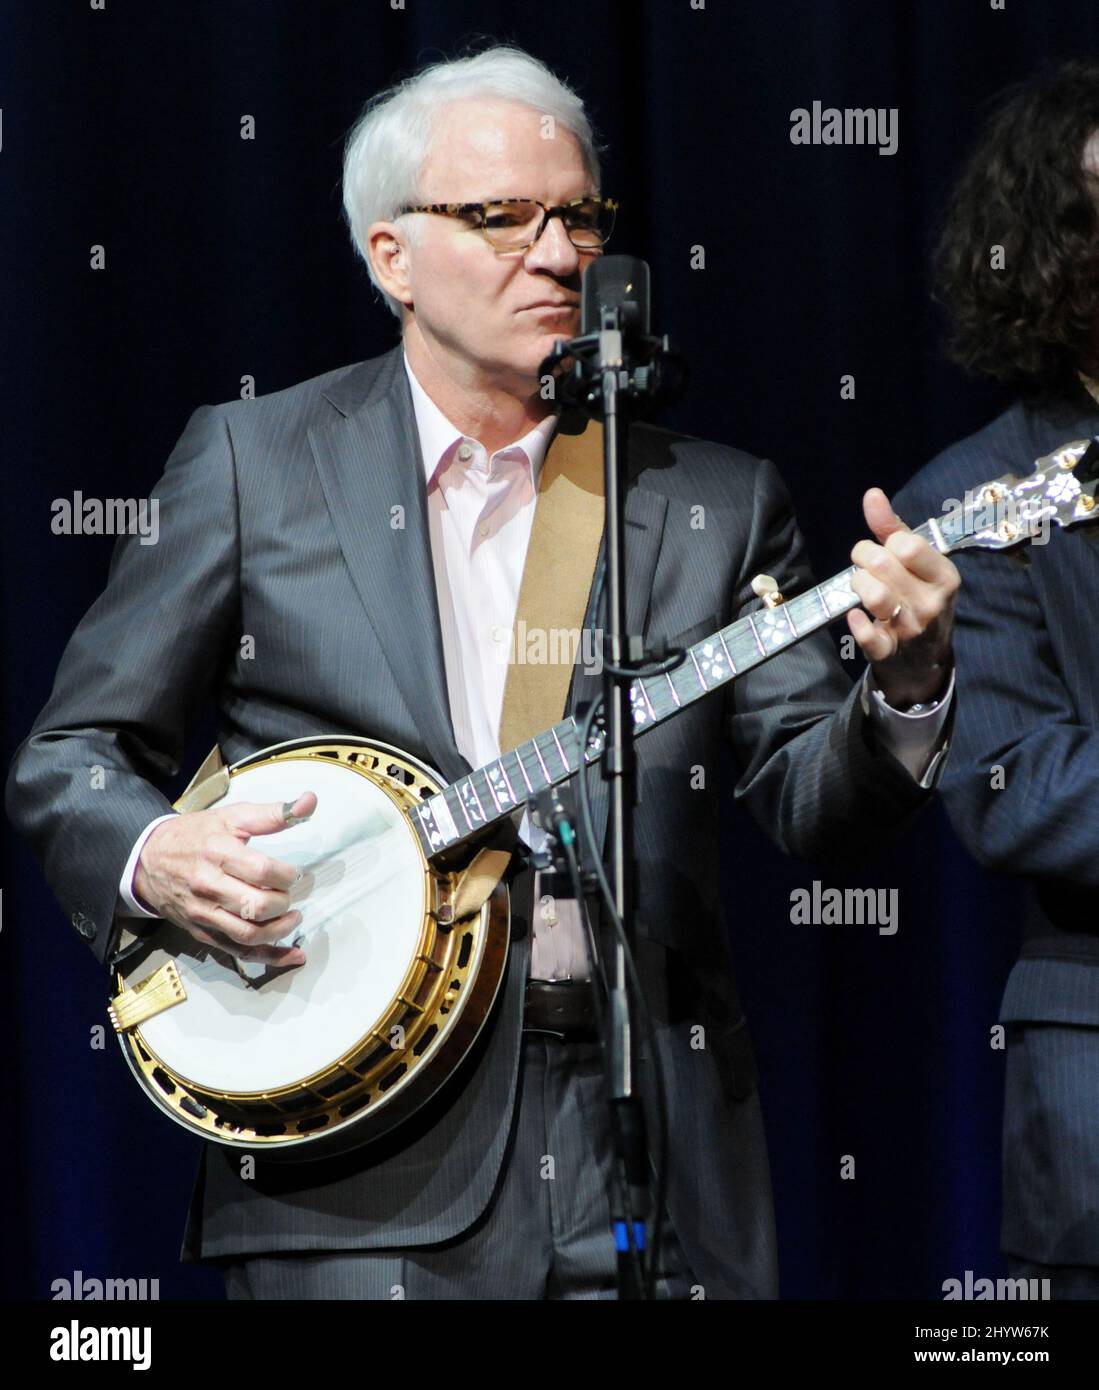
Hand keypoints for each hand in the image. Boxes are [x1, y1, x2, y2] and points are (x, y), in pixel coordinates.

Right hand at [132, 791, 316, 965]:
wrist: (147, 860)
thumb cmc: (195, 836)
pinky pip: (238, 951)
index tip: (294, 874)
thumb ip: (273, 813)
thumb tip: (310, 801)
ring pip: (248, 934)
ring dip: (280, 930)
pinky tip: (294, 955)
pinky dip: (270, 956)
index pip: (261, 871)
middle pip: (256, 905)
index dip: (287, 875)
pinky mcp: (202, 932)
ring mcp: (204, 913)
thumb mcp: (231, 817)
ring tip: (293, 917)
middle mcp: (208, 886)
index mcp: (217, 853)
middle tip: (290, 893)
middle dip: (283, 901)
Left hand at [848, 488, 958, 708]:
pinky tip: (856, 616)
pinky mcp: (889, 652)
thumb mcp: (916, 563)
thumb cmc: (917, 598)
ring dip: (857, 585)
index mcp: (944, 576)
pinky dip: (855, 623)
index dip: (884, 542)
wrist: (924, 660)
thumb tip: (872, 494)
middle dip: (863, 558)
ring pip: (873, 594)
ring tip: (862, 587)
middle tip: (864, 565)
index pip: (907, 545)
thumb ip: (892, 528)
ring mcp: (911, 629)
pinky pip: (866, 635)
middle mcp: (931, 602)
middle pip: (883, 564)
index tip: (883, 549)